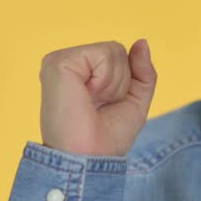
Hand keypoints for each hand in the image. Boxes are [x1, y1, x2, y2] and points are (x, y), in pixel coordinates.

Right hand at [39, 39, 157, 156]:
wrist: (90, 158)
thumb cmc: (107, 138)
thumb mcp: (134, 101)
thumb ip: (142, 71)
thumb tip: (141, 42)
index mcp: (81, 74)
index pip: (120, 57)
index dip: (125, 83)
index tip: (105, 107)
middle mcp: (68, 65)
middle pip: (118, 51)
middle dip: (121, 82)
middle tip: (97, 105)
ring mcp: (60, 61)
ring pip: (113, 50)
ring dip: (113, 83)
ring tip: (91, 102)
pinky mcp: (58, 61)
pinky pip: (103, 53)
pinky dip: (104, 79)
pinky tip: (85, 95)